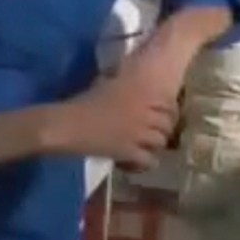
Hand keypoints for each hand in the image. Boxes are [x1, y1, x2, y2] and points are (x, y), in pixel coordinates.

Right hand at [61, 65, 179, 170]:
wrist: (68, 123)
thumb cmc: (84, 100)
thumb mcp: (108, 83)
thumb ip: (124, 81)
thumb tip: (127, 77)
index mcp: (141, 94)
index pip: (170, 105)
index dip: (170, 112)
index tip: (164, 115)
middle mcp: (145, 113)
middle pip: (168, 125)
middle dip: (164, 130)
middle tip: (155, 133)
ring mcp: (138, 134)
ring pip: (161, 143)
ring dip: (154, 146)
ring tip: (147, 147)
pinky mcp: (128, 152)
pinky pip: (148, 161)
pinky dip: (146, 163)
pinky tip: (138, 161)